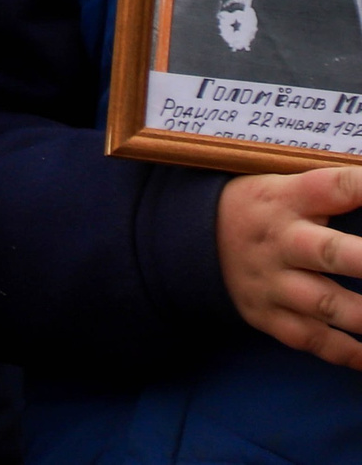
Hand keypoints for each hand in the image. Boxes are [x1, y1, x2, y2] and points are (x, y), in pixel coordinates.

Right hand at [218, 166, 361, 368]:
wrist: (192, 237)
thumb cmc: (262, 208)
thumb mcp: (285, 185)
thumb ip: (338, 192)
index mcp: (286, 198)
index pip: (337, 187)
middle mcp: (280, 241)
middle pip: (331, 252)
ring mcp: (272, 282)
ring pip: (327, 304)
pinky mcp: (267, 315)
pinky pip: (312, 339)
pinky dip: (349, 352)